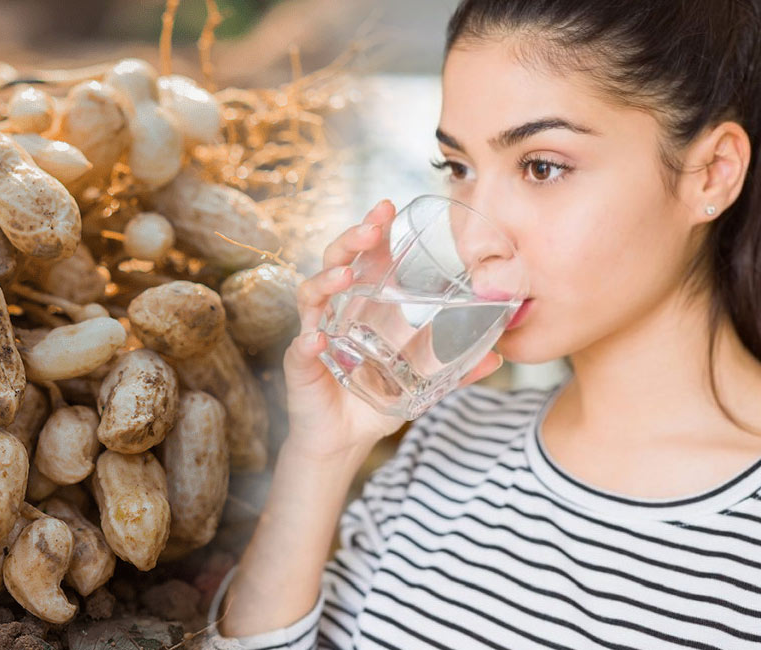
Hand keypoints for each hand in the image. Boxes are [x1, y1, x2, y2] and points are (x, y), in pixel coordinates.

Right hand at [282, 199, 503, 462]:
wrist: (344, 439)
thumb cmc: (375, 397)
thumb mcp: (422, 380)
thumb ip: (456, 366)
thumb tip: (498, 355)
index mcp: (363, 304)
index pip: (365, 256)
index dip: (373, 229)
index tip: (387, 207)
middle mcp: (335, 311)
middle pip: (335, 263)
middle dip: (350, 241)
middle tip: (371, 230)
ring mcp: (315, 334)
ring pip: (311, 296)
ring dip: (326, 282)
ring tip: (345, 277)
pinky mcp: (301, 366)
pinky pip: (299, 350)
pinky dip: (306, 343)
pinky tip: (316, 340)